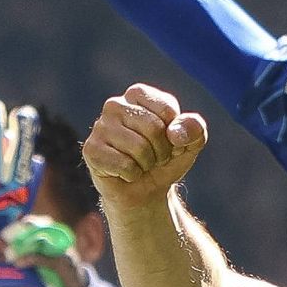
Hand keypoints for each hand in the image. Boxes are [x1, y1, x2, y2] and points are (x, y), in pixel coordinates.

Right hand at [83, 85, 206, 208]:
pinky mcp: (92, 150)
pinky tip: (125, 173)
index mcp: (138, 94)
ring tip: (140, 164)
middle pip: (154, 129)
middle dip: (162, 151)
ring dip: (147, 164)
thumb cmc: (165, 160)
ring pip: (139, 148)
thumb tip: (174, 133)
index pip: (167, 110)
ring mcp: (100, 127)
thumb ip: (195, 129)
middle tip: (155, 158)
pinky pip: (125, 165)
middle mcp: (115, 105)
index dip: (175, 135)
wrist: (146, 192)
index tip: (169, 142)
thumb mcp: (190, 143)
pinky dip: (132, 175)